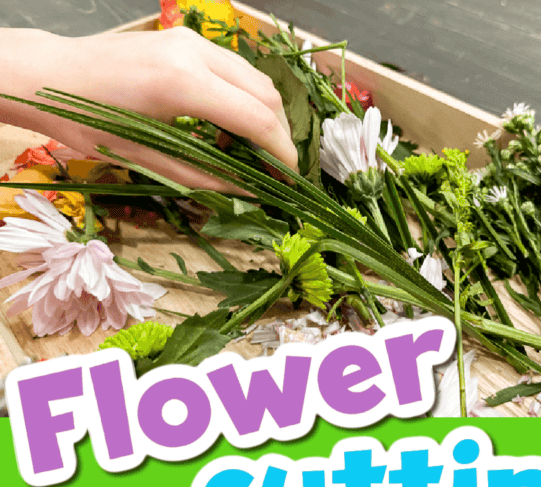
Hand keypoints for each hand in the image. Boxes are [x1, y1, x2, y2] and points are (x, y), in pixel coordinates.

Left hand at [0, 27, 296, 188]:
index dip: (281, 152)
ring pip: (252, 78)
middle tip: (278, 171)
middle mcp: (194, 54)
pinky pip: (232, 70)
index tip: (291, 179)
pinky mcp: (184, 40)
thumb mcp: (146, 159)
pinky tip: (230, 128)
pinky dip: (243, 98)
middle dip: (279, 134)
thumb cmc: (88, 121)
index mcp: (183, 85)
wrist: (50, 75)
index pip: (256, 118)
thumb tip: (245, 192)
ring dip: (263, 115)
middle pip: (264, 93)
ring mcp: (190, 41)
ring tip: (255, 153)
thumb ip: (202, 177)